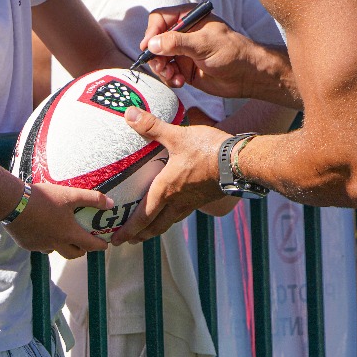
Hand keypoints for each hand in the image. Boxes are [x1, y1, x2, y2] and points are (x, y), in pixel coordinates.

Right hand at [6, 182, 111, 258]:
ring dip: (63, 246)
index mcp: (68, 233)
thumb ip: (92, 199)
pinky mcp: (27, 244)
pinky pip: (41, 246)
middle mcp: (55, 244)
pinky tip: (44, 229)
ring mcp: (40, 246)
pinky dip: (47, 241)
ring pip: (56, 250)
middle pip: (73, 254)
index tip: (105, 246)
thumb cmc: (44, 198)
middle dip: (82, 250)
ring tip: (64, 235)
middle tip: (85, 242)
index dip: (100, 246)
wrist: (14, 203)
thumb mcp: (70, 195)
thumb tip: (110, 204)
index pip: (89, 245)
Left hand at [110, 107, 227, 245]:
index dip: (128, 230)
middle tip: (126, 241)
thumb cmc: (208, 150)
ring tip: (146, 231)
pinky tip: (173, 208)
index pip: (143, 217)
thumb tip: (129, 114)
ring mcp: (192, 202)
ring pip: (169, 222)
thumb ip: (152, 126)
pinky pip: (182, 213)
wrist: (240, 162)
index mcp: (166, 190)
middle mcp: (177, 201)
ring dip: (155, 229)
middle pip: (155, 226)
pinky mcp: (203, 198)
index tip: (116, 241)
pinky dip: (171, 217)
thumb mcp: (177, 135)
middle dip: (139, 235)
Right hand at [140, 5, 259, 97]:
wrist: (247, 76)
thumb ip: (177, 43)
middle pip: (155, 40)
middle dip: (155, 55)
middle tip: (162, 67)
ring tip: (173, 76)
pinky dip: (169, 78)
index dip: (152, 32)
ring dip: (161, 69)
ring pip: (158, 58)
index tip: (149, 47)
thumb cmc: (231, 52)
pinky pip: (167, 72)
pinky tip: (180, 82)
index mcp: (188, 17)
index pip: (159, 18)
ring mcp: (182, 51)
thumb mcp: (204, 44)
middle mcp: (183, 33)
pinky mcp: (184, 68)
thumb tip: (152, 44)